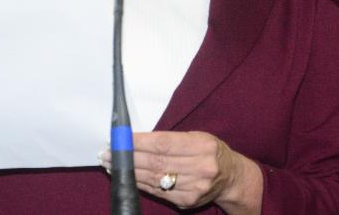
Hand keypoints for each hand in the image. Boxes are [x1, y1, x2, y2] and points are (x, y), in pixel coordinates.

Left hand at [101, 131, 262, 213]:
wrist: (231, 177)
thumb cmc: (210, 151)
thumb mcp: (198, 137)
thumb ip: (172, 139)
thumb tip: (137, 139)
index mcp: (202, 146)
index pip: (163, 143)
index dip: (139, 142)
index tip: (119, 139)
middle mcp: (200, 167)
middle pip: (156, 162)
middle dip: (128, 157)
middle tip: (107, 152)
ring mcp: (194, 187)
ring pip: (154, 178)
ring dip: (129, 171)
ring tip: (111, 164)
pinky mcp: (187, 201)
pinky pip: (158, 191)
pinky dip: (140, 183)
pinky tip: (128, 177)